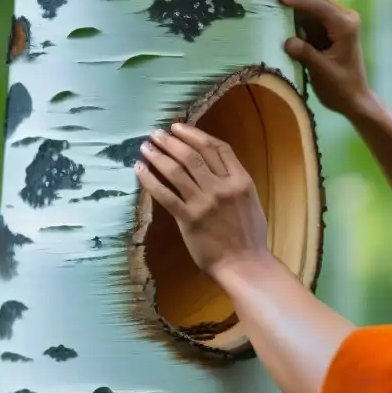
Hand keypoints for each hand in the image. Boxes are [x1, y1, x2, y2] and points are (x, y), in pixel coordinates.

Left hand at [136, 124, 270, 280]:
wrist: (245, 264)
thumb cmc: (250, 237)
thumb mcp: (251, 202)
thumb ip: (234, 183)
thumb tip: (214, 168)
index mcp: (241, 181)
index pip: (217, 148)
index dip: (195, 134)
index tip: (179, 128)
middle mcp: (222, 187)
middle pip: (193, 154)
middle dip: (171, 140)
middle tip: (157, 133)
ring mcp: (205, 203)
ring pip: (177, 170)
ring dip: (158, 155)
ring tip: (146, 146)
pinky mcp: (189, 219)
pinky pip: (165, 194)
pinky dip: (150, 180)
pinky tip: (140, 169)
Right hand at [279, 0, 372, 115]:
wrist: (354, 99)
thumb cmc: (342, 88)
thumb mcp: (324, 73)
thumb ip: (307, 55)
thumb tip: (288, 41)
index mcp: (346, 26)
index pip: (320, 7)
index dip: (300, 0)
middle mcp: (342, 19)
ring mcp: (334, 22)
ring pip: (311, 2)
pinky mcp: (325, 29)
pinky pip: (308, 14)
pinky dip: (293, 8)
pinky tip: (278, 0)